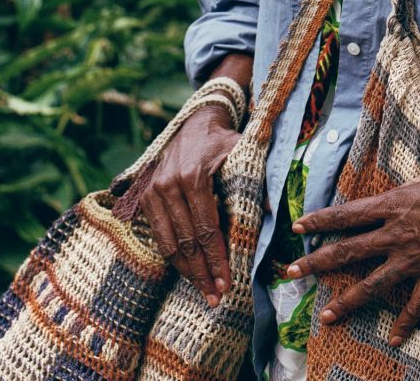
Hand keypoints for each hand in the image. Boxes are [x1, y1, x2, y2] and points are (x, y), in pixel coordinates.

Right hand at [141, 103, 240, 306]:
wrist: (196, 122)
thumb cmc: (224, 142)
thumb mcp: (244, 153)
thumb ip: (257, 181)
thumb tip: (273, 213)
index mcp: (194, 177)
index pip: (207, 229)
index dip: (217, 259)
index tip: (227, 283)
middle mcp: (169, 185)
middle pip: (187, 241)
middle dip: (203, 273)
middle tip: (216, 297)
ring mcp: (154, 191)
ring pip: (169, 243)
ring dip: (187, 271)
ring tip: (203, 292)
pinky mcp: (145, 196)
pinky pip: (158, 234)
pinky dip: (173, 256)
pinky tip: (187, 271)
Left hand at [288, 93, 419, 346]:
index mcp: (394, 204)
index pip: (348, 214)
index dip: (321, 221)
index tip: (298, 226)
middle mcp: (396, 233)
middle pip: (348, 251)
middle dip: (316, 263)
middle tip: (291, 273)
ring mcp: (414, 257)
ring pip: (373, 283)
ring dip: (348, 300)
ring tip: (325, 316)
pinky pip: (416, 303)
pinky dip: (406, 322)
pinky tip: (394, 339)